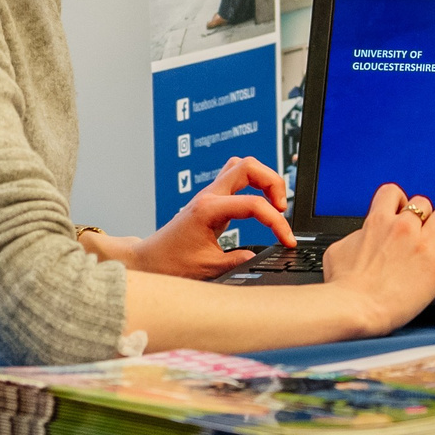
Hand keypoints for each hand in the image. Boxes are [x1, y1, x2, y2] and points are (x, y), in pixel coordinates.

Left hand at [130, 155, 295, 277]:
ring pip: (242, 166)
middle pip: (249, 166)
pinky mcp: (211, 198)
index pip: (253, 204)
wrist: (148, 259)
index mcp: (208, 209)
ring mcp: (209, 194)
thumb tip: (260, 259)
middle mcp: (209, 195)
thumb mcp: (207, 269)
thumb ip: (237, 262)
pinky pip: (237, 177)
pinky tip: (260, 204)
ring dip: (264, 179)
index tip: (286, 240)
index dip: (276, 222)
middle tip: (282, 210)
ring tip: (274, 204)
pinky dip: (254, 185)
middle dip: (274, 183)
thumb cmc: (170, 263)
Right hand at [319, 184, 434, 333]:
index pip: (393, 192)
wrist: (355, 309)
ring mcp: (423, 247)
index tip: (400, 212)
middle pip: (423, 203)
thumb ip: (356, 237)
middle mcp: (403, 229)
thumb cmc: (343, 287)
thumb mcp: (338, 251)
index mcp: (379, 222)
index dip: (398, 201)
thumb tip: (363, 236)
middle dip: (422, 217)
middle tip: (419, 232)